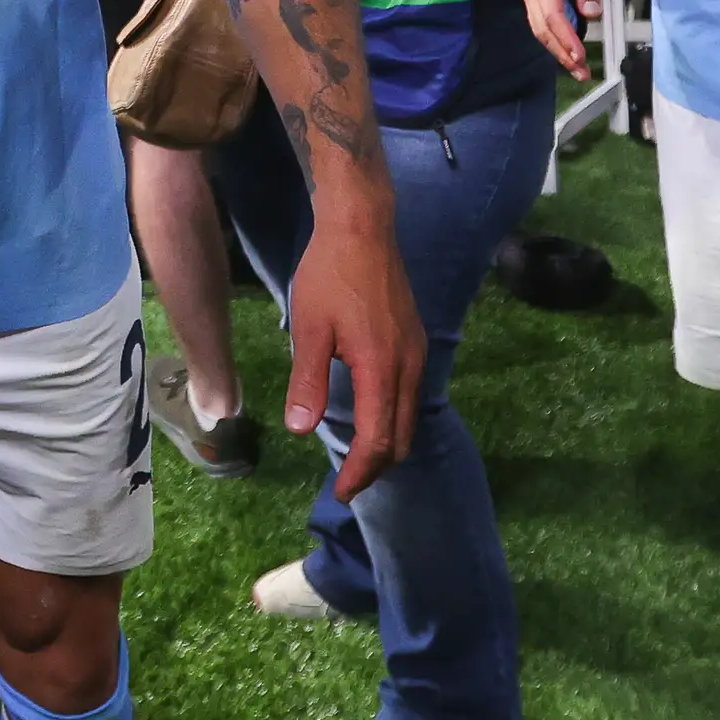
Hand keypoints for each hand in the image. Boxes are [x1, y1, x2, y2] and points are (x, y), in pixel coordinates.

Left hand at [283, 212, 424, 502]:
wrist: (362, 226)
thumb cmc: (329, 275)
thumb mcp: (308, 329)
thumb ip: (308, 382)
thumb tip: (301, 430)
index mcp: (382, 369)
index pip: (377, 441)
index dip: (359, 474)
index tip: (339, 493)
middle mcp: (409, 367)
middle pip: (401, 437)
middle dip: (376, 467)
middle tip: (347, 483)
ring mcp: (417, 353)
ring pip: (410, 418)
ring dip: (387, 444)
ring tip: (358, 458)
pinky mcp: (416, 341)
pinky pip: (412, 396)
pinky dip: (394, 419)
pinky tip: (373, 416)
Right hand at [515, 0, 604, 79]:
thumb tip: (591, 11)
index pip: (552, 16)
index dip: (566, 39)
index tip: (579, 56)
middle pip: (542, 28)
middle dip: (561, 52)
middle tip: (580, 71)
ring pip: (540, 26)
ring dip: (557, 47)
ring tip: (576, 64)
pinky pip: (543, 18)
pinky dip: (556, 34)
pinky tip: (569, 43)